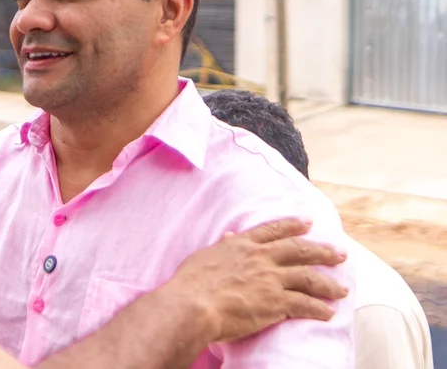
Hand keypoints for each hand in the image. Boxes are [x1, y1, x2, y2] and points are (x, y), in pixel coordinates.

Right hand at [165, 217, 348, 342]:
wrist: (193, 303)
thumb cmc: (191, 282)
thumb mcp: (205, 256)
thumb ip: (222, 247)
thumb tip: (229, 236)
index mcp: (242, 245)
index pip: (273, 231)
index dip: (292, 226)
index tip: (308, 222)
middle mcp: (261, 258)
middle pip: (299, 250)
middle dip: (323, 251)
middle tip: (340, 253)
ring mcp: (271, 279)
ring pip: (309, 277)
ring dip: (329, 283)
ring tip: (343, 289)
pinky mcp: (276, 302)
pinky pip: (304, 304)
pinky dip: (319, 308)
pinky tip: (329, 312)